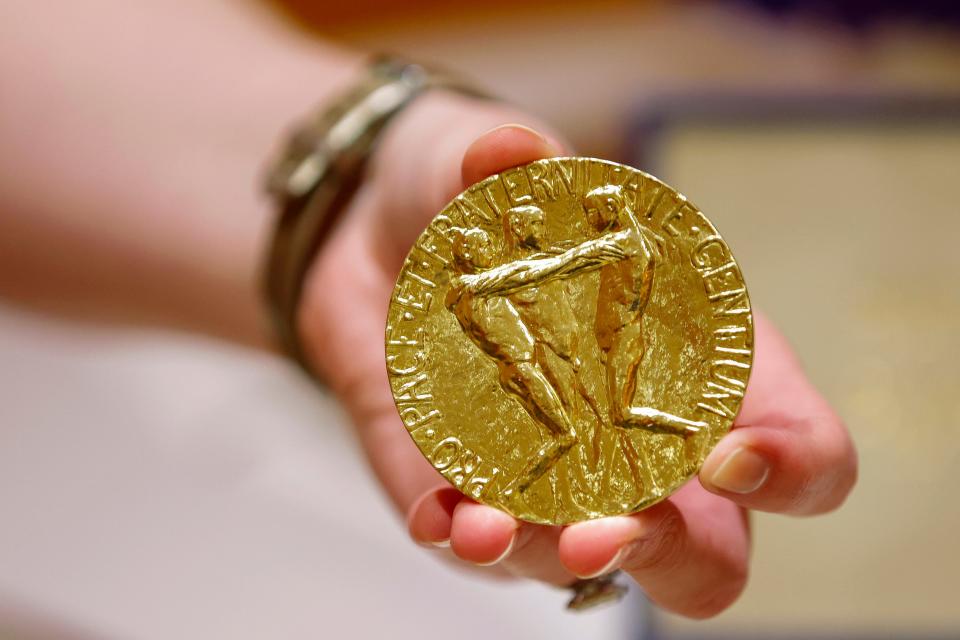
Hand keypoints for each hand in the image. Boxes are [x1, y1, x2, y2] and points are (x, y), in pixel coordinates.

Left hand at [298, 92, 856, 617]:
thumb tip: (509, 151)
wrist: (373, 237)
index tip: (733, 457)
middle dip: (670, 554)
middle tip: (610, 528)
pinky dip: (459, 539)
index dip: (791, 466)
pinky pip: (478, 544)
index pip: (793, 442)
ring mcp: (555, 482)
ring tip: (488, 529)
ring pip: (584, 565)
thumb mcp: (486, 164)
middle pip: (706, 551)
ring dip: (541, 558)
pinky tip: (439, 518)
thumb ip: (500, 159)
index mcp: (694, 359)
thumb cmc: (469, 197)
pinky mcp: (471, 492)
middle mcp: (638, 442)